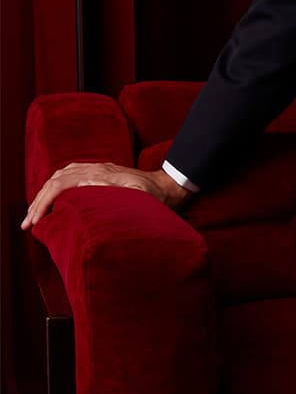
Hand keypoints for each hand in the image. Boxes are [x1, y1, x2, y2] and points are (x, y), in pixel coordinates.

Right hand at [21, 163, 190, 229]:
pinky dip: (56, 185)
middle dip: (38, 202)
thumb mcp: (142, 197)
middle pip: (56, 180)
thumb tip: (96, 192)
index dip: (45, 203)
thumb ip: (122, 194)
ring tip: (34, 213)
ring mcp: (99, 169)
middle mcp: (97, 170)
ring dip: (44, 193)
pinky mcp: (102, 173)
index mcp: (102, 176)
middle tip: (27, 224)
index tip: (35, 222)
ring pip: (61, 176)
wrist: (172, 185)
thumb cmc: (159, 196)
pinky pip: (71, 174)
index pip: (62, 185)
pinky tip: (52, 196)